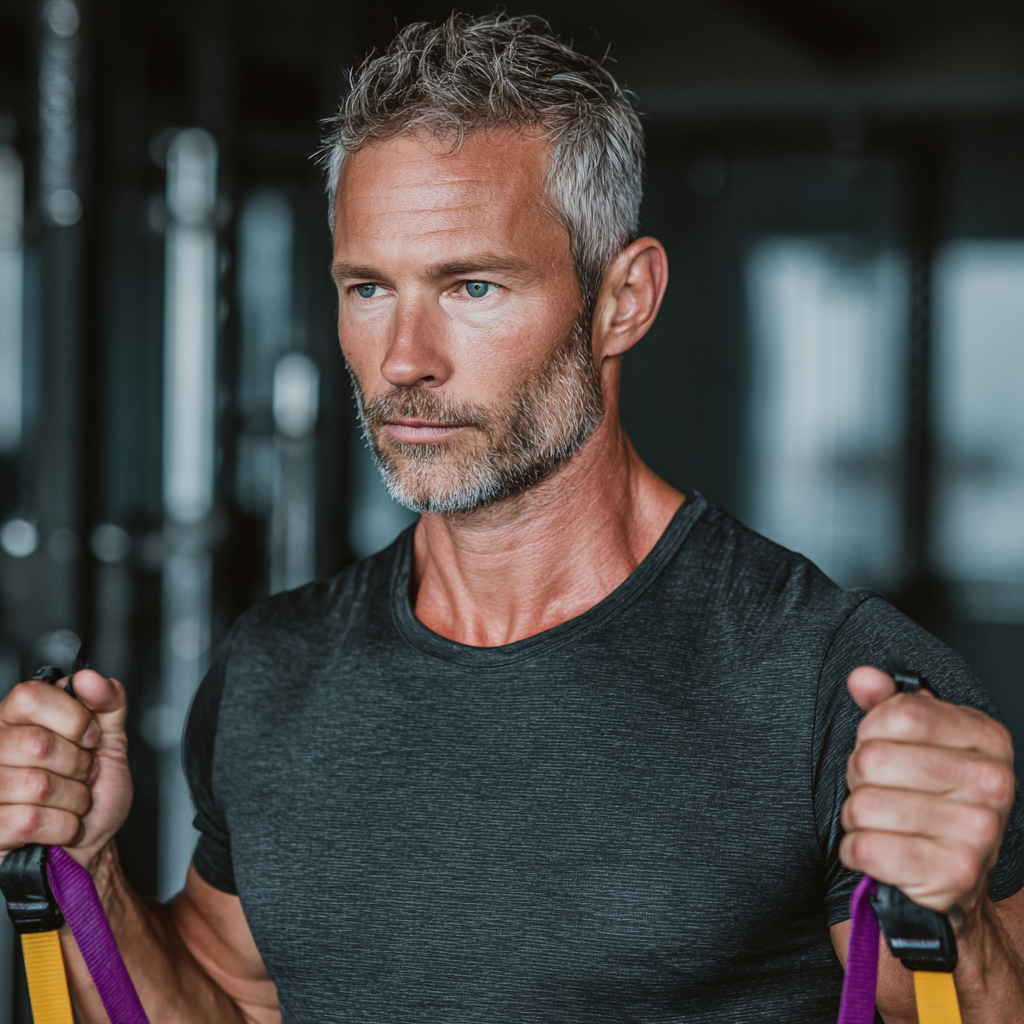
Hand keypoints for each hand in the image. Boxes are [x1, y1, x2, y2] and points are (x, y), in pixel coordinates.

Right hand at [0, 670, 132, 872]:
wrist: (88, 846)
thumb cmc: (93, 793)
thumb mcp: (110, 741)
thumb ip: (108, 703)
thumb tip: (91, 679)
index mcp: (17, 720)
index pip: (31, 696)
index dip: (73, 718)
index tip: (90, 737)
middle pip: (38, 744)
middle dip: (78, 765)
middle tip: (82, 775)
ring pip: (38, 785)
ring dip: (74, 799)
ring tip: (72, 801)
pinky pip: (33, 820)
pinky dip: (64, 826)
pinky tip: (61, 825)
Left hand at [840, 666, 1015, 921]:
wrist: (954, 873)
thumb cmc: (930, 795)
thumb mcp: (916, 740)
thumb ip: (886, 702)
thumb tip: (863, 678)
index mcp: (986, 737)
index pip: (900, 713)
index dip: (871, 730)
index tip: (879, 745)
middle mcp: (993, 782)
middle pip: (873, 759)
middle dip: (859, 777)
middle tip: (880, 790)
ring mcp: (979, 831)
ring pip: (864, 805)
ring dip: (856, 816)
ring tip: (881, 822)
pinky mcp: (955, 875)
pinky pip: (866, 849)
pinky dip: (855, 851)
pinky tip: (879, 849)